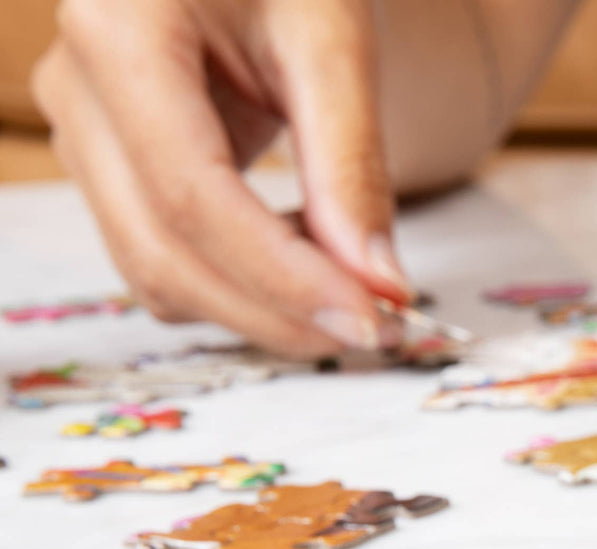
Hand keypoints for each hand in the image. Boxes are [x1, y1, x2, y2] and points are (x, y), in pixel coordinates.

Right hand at [34, 0, 411, 355]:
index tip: (373, 321)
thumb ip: (351, 165)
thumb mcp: (331, 38)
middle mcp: (77, 90)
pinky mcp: (110, 168)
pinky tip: (310, 263)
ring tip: (354, 292)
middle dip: (279, 314)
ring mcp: (82, 134)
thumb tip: (380, 286)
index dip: (286, 280)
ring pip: (161, 274)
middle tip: (380, 332)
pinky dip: (243, 284)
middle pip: (166, 256)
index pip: (194, 199)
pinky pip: (168, 259)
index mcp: (117, 28)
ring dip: (262, 308)